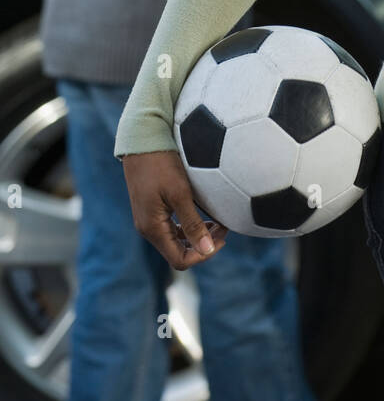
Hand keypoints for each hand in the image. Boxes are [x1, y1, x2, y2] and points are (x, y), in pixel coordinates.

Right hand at [122, 150, 228, 269]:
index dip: (204, 254)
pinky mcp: (151, 210)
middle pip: (179, 252)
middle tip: (224, 227)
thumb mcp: (180, 193)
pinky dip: (189, 226)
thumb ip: (193, 223)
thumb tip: (208, 250)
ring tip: (218, 221)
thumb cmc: (162, 164)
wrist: (141, 140)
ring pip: (176, 241)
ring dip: (198, 236)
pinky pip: (172, 228)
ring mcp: (148, 220)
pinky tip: (204, 214)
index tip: (223, 236)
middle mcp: (148, 229)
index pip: (180, 260)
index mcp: (153, 229)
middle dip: (204, 245)